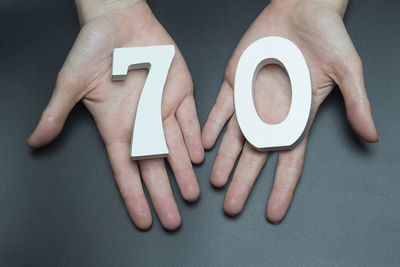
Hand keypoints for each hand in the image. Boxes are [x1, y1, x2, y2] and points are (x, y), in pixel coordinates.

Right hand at [27, 0, 203, 229]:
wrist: (118, 19)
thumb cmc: (92, 48)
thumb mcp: (71, 82)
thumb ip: (57, 113)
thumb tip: (35, 140)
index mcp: (117, 127)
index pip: (126, 170)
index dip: (135, 196)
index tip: (144, 219)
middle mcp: (142, 123)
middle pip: (154, 167)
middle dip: (164, 194)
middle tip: (174, 220)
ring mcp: (162, 108)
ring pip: (176, 147)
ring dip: (184, 171)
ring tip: (191, 194)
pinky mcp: (180, 91)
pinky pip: (190, 119)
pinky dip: (195, 137)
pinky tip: (199, 155)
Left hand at [202, 0, 377, 222]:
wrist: (301, 7)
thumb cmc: (327, 36)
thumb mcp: (347, 70)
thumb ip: (357, 103)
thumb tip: (372, 135)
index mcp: (298, 116)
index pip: (289, 161)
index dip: (281, 187)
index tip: (273, 212)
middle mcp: (271, 114)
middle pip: (256, 157)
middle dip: (243, 182)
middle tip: (231, 207)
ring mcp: (250, 99)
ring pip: (234, 138)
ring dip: (224, 161)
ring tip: (214, 183)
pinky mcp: (235, 82)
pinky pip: (221, 110)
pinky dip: (212, 127)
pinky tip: (203, 145)